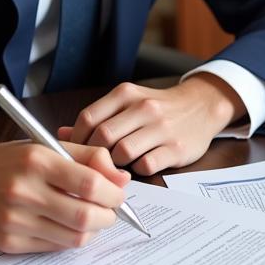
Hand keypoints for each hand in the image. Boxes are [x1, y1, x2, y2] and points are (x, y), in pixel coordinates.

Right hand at [0, 139, 130, 253]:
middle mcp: (23, 191)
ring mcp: (14, 220)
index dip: (113, 193)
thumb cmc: (14, 160)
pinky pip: (54, 247)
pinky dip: (69, 237)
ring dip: (93, 230)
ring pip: (73, 237)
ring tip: (91, 216)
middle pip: (84, 216)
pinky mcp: (8, 242)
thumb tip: (122, 180)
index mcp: (37, 161)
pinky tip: (67, 224)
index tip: (119, 194)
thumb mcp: (51, 145)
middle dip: (108, 216)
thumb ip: (91, 158)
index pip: (90, 184)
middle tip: (110, 209)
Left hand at [61, 74, 245, 174]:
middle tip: (95, 165)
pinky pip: (146, 165)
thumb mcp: (129, 103)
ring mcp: (162, 128)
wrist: (203, 106)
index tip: (77, 152)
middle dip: (94, 156)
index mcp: (127, 94)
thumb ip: (98, 117)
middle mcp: (144, 108)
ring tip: (119, 166)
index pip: (89, 118)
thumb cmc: (160, 108)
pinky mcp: (176, 148)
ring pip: (122, 153)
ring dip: (116, 165)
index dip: (77, 140)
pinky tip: (141, 164)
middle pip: (102, 137)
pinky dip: (138, 170)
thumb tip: (61, 133)